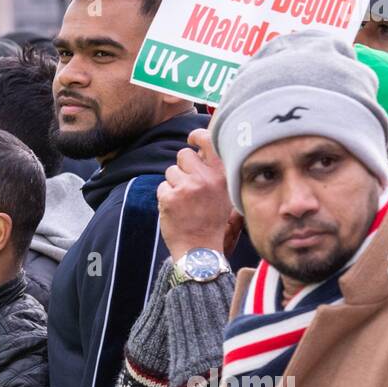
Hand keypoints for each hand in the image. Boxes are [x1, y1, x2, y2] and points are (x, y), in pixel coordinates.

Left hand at [158, 128, 234, 260]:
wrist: (200, 250)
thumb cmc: (212, 221)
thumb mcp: (225, 194)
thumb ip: (215, 171)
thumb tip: (201, 149)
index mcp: (222, 175)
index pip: (208, 140)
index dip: (197, 137)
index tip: (192, 139)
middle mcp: (205, 178)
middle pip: (183, 154)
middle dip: (183, 167)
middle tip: (190, 186)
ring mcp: (186, 187)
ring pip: (171, 171)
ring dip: (174, 184)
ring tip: (185, 202)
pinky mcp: (169, 197)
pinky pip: (162, 187)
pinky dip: (166, 197)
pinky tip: (176, 210)